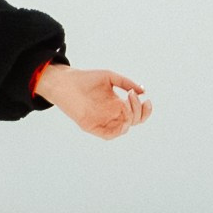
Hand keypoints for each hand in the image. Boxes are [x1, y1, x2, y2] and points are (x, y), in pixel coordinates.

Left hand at [36, 64, 151, 139]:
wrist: (65, 82)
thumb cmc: (86, 79)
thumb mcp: (110, 78)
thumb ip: (126, 83)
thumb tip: (143, 91)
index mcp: (117, 104)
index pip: (137, 113)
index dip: (145, 110)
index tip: (146, 99)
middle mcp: (112, 115)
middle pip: (133, 121)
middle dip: (139, 111)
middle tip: (131, 96)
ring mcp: (102, 121)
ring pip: (123, 129)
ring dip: (130, 119)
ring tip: (126, 104)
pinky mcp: (92, 126)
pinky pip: (108, 135)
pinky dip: (118, 130)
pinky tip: (122, 119)